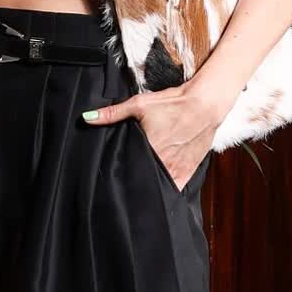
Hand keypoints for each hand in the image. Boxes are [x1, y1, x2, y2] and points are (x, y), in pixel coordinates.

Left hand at [82, 83, 217, 191]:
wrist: (205, 104)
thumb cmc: (173, 104)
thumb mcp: (140, 105)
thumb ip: (112, 113)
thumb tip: (87, 117)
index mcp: (148, 150)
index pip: (127, 169)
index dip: (119, 172)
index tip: (112, 174)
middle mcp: (163, 164)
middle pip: (141, 179)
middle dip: (132, 178)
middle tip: (124, 176)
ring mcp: (176, 170)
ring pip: (157, 186)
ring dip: (149, 184)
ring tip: (140, 181)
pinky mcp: (187, 172)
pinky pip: (173, 188)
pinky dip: (166, 188)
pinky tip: (158, 186)